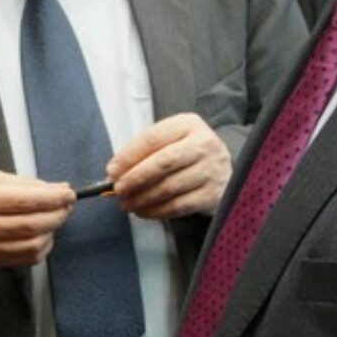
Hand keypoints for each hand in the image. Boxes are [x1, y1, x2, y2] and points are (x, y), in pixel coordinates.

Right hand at [0, 171, 74, 266]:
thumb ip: (18, 183)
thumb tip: (52, 188)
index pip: (27, 199)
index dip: (54, 197)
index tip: (67, 193)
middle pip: (33, 224)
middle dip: (58, 214)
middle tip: (67, 205)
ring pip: (32, 245)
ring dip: (52, 232)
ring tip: (55, 220)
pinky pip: (24, 259)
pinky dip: (40, 248)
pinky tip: (42, 237)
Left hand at [106, 113, 231, 218]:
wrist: (225, 170)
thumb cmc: (187, 154)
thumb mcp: (170, 140)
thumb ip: (144, 152)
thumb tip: (115, 172)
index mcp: (188, 124)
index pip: (152, 139)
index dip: (128, 156)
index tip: (111, 170)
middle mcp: (203, 144)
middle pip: (162, 163)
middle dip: (135, 178)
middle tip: (118, 190)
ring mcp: (211, 170)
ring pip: (169, 187)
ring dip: (142, 198)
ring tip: (126, 203)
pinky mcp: (213, 194)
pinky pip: (179, 206)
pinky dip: (156, 211)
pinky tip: (143, 211)